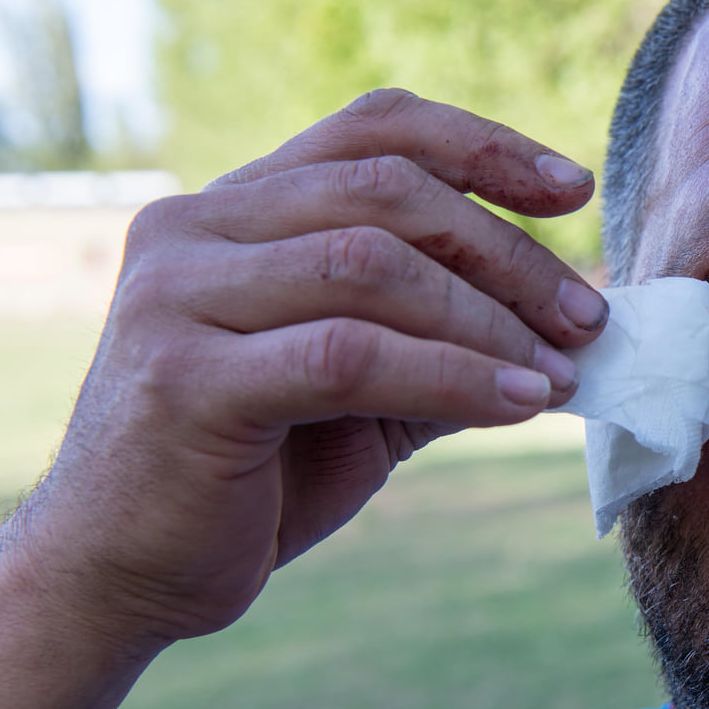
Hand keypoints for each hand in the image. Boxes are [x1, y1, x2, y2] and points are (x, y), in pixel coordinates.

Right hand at [15, 89, 606, 654]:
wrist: (122, 577)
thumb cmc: (254, 476)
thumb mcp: (364, 387)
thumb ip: (440, 334)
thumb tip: (571, 318)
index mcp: (235, 210)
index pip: (373, 130)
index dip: (483, 146)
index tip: (574, 189)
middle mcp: (193, 228)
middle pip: (387, 193)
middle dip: (508, 254)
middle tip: (586, 318)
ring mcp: (177, 296)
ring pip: (373, 265)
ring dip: (490, 322)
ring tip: (559, 374)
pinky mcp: (185, 379)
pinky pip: (350, 355)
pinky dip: (452, 376)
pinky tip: (516, 404)